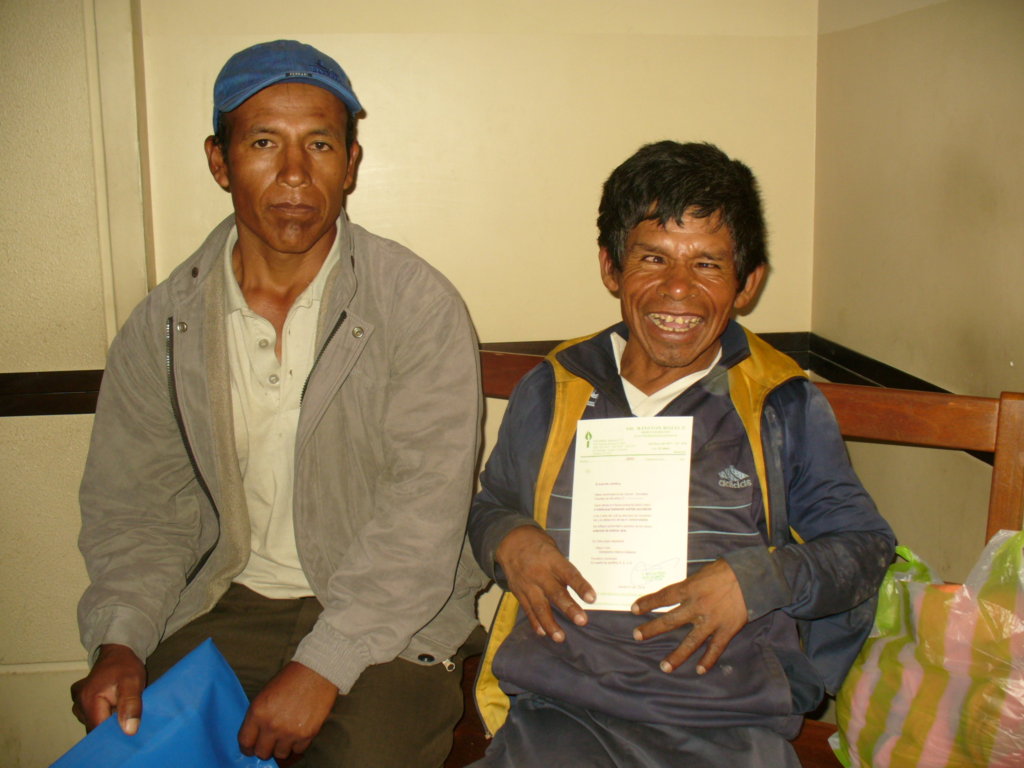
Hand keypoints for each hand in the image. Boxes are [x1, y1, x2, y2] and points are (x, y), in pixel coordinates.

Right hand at [70, 644, 145, 734]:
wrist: (117, 653)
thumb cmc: (125, 666)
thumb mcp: (134, 682)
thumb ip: (131, 705)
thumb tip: (129, 730)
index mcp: (88, 699)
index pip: (98, 730)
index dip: (114, 732)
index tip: (128, 728)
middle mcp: (78, 703)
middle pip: (95, 727)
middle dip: (111, 725)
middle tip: (126, 713)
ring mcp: (76, 703)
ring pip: (94, 722)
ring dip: (107, 719)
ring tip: (119, 705)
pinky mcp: (79, 702)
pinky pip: (91, 716)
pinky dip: (103, 714)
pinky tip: (112, 704)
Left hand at [238, 661, 337, 760]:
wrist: (316, 672)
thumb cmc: (290, 680)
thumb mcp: (265, 695)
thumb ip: (258, 717)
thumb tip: (255, 737)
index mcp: (258, 712)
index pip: (245, 742)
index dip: (247, 748)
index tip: (251, 747)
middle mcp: (272, 725)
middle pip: (262, 753)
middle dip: (265, 749)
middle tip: (270, 743)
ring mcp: (290, 731)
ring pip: (280, 755)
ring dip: (282, 748)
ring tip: (286, 738)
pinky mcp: (307, 734)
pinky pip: (298, 751)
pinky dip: (297, 746)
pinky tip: (298, 735)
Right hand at [495, 525, 595, 641]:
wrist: (511, 542)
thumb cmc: (540, 548)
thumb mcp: (554, 551)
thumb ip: (564, 570)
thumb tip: (582, 591)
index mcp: (552, 560)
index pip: (569, 574)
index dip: (581, 586)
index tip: (592, 598)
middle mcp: (540, 573)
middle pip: (555, 593)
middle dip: (569, 608)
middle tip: (582, 621)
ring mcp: (528, 584)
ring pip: (540, 606)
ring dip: (550, 623)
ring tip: (560, 637)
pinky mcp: (519, 592)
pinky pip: (528, 609)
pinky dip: (535, 622)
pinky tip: (543, 633)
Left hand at [631, 558, 747, 674]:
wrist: (753, 576)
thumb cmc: (727, 570)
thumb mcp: (702, 573)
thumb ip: (690, 586)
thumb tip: (677, 594)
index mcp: (689, 589)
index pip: (663, 597)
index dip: (648, 603)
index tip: (634, 609)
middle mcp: (697, 607)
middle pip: (669, 621)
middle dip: (652, 629)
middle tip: (637, 636)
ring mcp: (711, 621)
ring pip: (690, 642)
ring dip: (677, 656)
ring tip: (664, 667)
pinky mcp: (727, 630)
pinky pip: (715, 649)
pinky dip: (708, 661)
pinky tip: (699, 670)